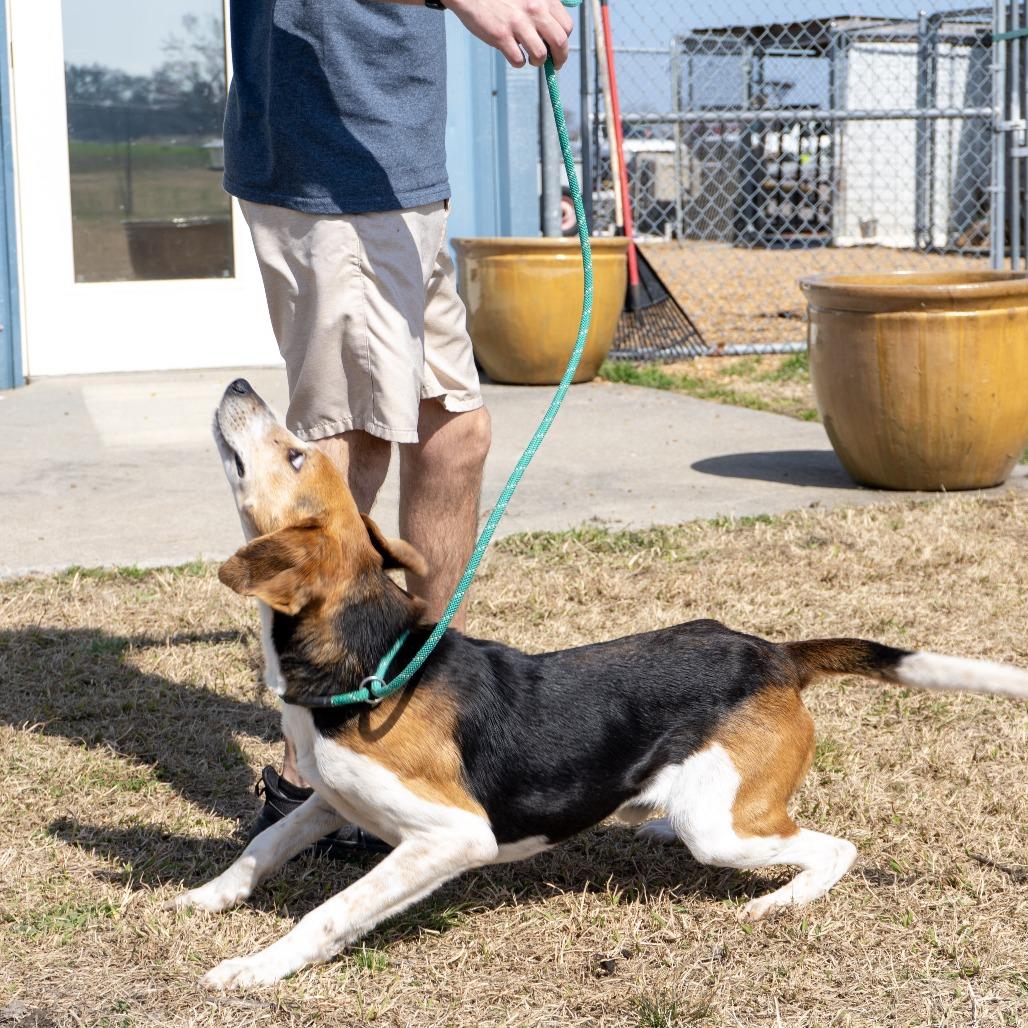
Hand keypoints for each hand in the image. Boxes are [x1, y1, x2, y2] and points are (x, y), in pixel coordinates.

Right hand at [445, 0, 573, 69]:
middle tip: (553, 64)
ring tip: (530, 58)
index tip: (558, 49)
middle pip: (560, 43)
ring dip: (537, 62)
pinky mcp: (501, 36)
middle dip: (559, 59)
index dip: (564, 41)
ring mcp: (517, 23)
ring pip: (540, 55)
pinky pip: (518, 60)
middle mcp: (534, 9)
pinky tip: (513, 54)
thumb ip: (543, 8)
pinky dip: (518, 62)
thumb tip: (554, 34)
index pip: (567, 27)